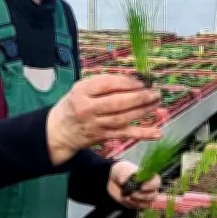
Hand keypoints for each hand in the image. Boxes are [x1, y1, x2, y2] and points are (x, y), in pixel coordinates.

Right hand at [46, 74, 161, 164]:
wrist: (59, 131)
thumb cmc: (74, 104)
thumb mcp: (81, 89)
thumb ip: (103, 84)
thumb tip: (133, 80)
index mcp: (81, 91)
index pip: (107, 84)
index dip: (126, 83)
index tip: (141, 82)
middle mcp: (87, 108)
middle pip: (117, 103)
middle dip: (139, 97)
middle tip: (155, 93)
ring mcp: (95, 124)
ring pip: (123, 118)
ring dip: (143, 111)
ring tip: (156, 103)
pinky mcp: (102, 137)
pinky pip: (125, 134)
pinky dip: (142, 134)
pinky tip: (157, 133)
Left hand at [107, 160, 160, 209]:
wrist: (116, 179)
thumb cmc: (123, 172)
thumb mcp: (123, 170)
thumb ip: (124, 175)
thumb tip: (123, 181)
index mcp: (149, 177)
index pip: (156, 182)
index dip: (151, 186)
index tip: (141, 187)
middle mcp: (149, 188)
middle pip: (152, 196)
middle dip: (142, 196)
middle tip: (133, 194)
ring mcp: (144, 196)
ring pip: (146, 203)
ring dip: (136, 201)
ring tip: (127, 196)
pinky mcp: (138, 202)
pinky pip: (138, 207)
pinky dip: (131, 204)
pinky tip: (125, 198)